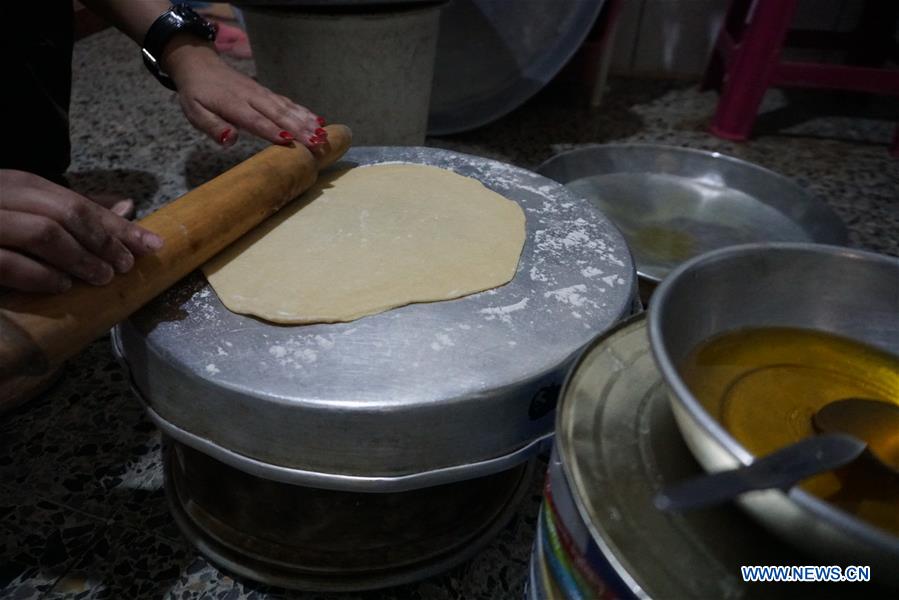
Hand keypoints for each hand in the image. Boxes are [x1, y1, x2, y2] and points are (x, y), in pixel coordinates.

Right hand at [0, 170, 163, 292]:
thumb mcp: (25, 213)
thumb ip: (67, 212)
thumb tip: (124, 208)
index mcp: (14, 183)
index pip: (75, 201)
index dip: (117, 225)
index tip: (152, 245)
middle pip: (63, 212)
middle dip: (103, 240)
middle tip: (127, 265)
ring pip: (41, 232)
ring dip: (79, 258)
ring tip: (102, 278)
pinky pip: (7, 262)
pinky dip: (39, 275)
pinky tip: (61, 287)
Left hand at [163, 37, 327, 149]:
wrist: (200, 65)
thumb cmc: (197, 94)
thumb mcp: (195, 112)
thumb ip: (212, 126)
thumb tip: (230, 140)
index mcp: (234, 105)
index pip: (256, 120)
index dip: (272, 131)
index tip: (290, 142)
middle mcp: (252, 97)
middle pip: (279, 114)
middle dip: (300, 129)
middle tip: (318, 143)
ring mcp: (262, 94)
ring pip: (288, 108)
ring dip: (307, 121)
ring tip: (324, 135)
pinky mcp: (267, 93)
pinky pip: (288, 102)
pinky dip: (304, 111)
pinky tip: (319, 121)